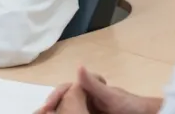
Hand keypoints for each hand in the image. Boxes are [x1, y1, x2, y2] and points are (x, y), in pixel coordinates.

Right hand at [37, 67, 158, 113]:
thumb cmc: (128, 104)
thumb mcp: (110, 96)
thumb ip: (93, 83)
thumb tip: (78, 66)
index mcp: (87, 88)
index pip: (64, 90)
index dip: (54, 97)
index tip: (46, 107)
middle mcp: (84, 98)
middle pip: (62, 101)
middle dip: (52, 108)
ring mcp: (87, 110)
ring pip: (67, 110)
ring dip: (58, 113)